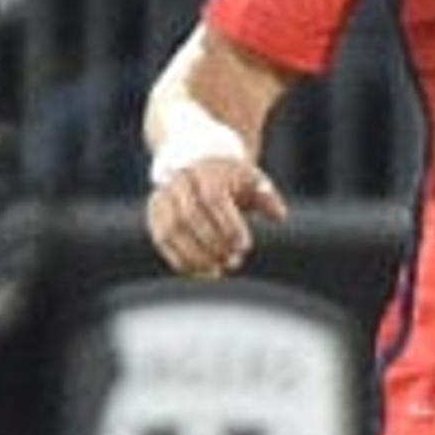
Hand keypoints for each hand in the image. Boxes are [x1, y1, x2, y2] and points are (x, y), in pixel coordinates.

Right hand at [147, 155, 288, 278]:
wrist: (199, 162)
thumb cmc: (231, 177)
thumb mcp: (252, 180)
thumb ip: (266, 196)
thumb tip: (279, 215)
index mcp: (206, 170)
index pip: (213, 198)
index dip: (228, 225)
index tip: (244, 246)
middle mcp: (180, 182)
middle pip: (189, 216)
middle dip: (212, 243)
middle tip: (233, 261)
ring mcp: (163, 198)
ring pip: (171, 231)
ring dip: (195, 256)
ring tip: (218, 270)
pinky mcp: (155, 214)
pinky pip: (162, 241)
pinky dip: (181, 260)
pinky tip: (202, 272)